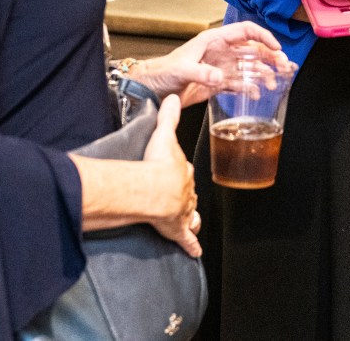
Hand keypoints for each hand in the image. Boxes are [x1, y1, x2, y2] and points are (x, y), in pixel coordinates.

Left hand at [129, 22, 288, 106]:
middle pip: (252, 50)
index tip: (276, 47)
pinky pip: (239, 84)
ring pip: (249, 67)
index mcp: (213, 40)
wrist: (152, 89)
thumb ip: (201, 72)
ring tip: (275, 82)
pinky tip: (258, 94)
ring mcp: (220, 68)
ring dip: (263, 73)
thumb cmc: (163, 70)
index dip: (263, 36)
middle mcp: (220, 52)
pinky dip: (250, 88)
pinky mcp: (217, 83)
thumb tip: (219, 76)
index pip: (245, 31)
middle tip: (284, 67)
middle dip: (269, 57)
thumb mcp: (181, 68)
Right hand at [142, 95, 201, 256]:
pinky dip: (192, 246)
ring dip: (191, 217)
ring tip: (193, 221)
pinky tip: (195, 252)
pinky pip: (187, 239)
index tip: (176, 170)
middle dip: (184, 193)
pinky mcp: (177, 229)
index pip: (185, 170)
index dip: (180, 171)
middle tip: (179, 194)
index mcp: (183, 170)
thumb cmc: (157, 164)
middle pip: (188, 192)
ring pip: (190, 214)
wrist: (154, 189)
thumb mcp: (164, 134)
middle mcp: (186, 191)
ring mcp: (183, 211)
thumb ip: (168, 116)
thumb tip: (173, 97)